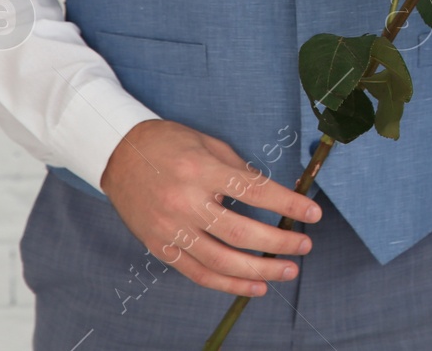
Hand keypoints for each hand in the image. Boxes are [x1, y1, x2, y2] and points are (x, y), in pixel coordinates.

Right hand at [100, 119, 320, 297]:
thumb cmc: (169, 144)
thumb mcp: (208, 145)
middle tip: (304, 246)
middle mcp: (184, 203)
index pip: (254, 192)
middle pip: (240, 232)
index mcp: (201, 171)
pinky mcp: (159, 247)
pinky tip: (254, 286)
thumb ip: (239, 171)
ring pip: (220, 260)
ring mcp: (170, 229)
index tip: (313, 213)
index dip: (287, 205)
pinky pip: (198, 273)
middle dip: (278, 243)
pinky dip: (228, 283)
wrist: (118, 154)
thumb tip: (273, 195)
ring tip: (287, 271)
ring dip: (259, 270)